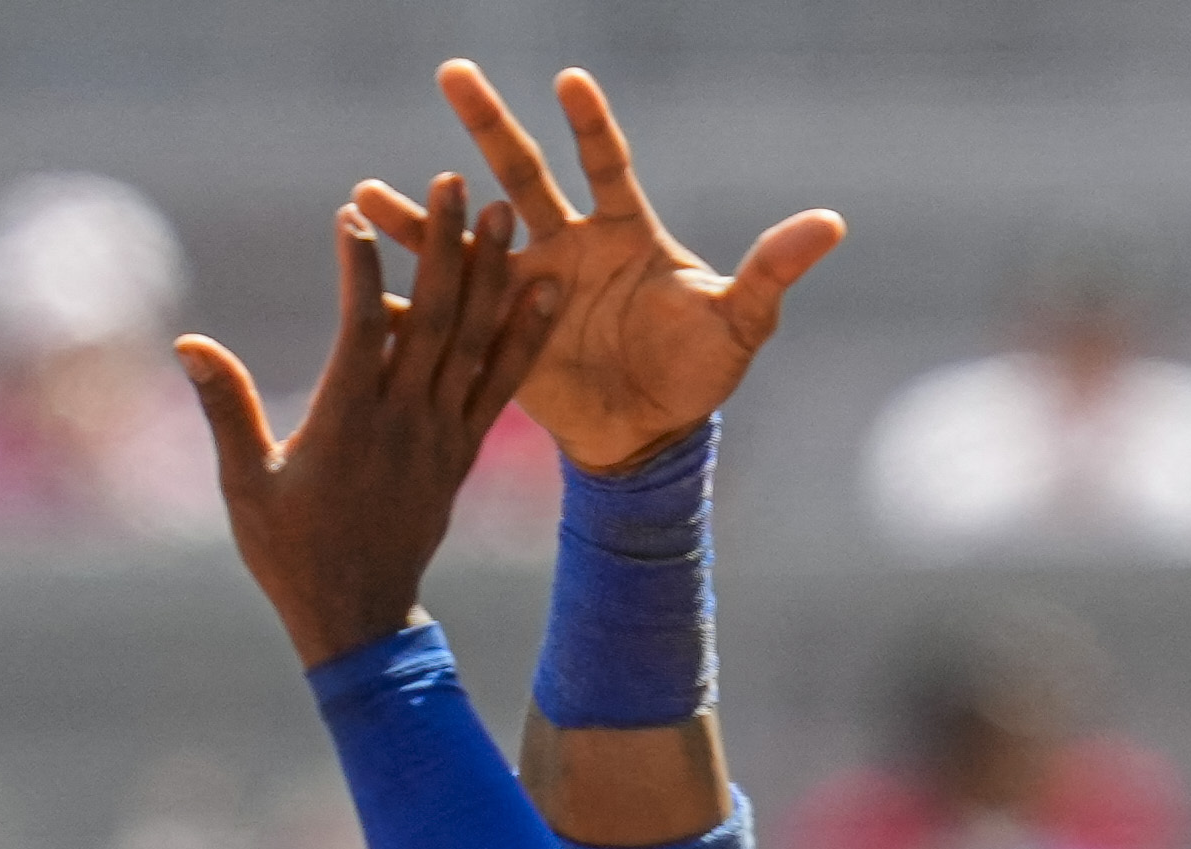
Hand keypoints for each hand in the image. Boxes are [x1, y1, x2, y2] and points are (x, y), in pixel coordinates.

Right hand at [178, 175, 559, 670]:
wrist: (360, 619)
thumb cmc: (290, 553)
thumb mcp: (246, 485)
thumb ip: (227, 409)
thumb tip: (188, 341)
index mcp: (347, 425)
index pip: (363, 329)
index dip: (361, 268)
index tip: (355, 212)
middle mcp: (404, 424)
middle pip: (431, 322)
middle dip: (444, 249)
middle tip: (455, 184)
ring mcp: (441, 437)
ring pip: (474, 345)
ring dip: (493, 277)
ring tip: (509, 217)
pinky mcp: (463, 453)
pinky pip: (501, 387)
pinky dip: (523, 337)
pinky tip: (544, 292)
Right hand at [359, 62, 843, 472]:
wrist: (652, 434)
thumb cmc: (699, 371)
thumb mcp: (740, 322)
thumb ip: (772, 270)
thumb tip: (832, 223)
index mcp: (624, 231)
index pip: (605, 163)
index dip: (592, 125)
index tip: (570, 80)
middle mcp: (567, 245)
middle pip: (524, 174)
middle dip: (490, 125)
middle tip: (454, 72)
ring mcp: (525, 285)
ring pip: (469, 238)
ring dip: (424, 215)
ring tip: (367, 191)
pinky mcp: (497, 334)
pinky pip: (445, 312)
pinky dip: (402, 300)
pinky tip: (358, 283)